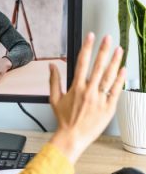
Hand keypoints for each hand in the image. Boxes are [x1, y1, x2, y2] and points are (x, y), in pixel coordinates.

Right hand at [48, 33, 125, 163]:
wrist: (73, 136)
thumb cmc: (64, 119)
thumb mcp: (54, 98)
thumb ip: (54, 80)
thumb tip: (51, 66)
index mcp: (76, 88)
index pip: (82, 62)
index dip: (87, 47)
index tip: (90, 37)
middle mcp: (89, 91)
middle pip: (98, 66)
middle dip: (104, 50)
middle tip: (108, 39)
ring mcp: (100, 99)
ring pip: (110, 77)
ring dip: (115, 62)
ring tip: (120, 50)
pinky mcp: (109, 107)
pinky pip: (116, 91)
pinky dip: (120, 80)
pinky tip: (123, 70)